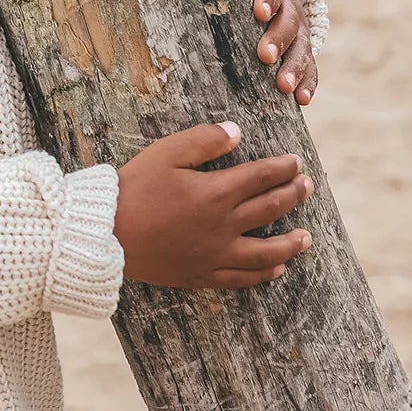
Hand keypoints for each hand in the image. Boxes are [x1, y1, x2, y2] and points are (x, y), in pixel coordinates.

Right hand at [114, 121, 313, 289]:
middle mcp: (223, 225)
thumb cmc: (132, 190)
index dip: (283, 167)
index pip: (262, 176)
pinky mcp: (202, 274)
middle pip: (270, 208)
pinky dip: (264, 274)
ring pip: (267, 251)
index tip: (295, 162)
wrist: (105, 234)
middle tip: (306, 186)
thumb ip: (202, 140)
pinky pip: (242, 278)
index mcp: (215, 192)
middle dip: (293, 195)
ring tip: (306, 236)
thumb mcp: (164, 154)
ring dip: (291, 243)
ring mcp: (215, 254)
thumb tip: (235, 132)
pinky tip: (276, 268)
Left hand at [236, 0, 318, 105]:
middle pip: (288, 24)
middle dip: (277, 40)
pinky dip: (307, 84)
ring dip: (293, 68)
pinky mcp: (303, 52)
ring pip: (300, 51)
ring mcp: (300, 32)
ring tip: (282, 87)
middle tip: (263, 55)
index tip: (257, 11)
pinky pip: (309, 69)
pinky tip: (301, 100)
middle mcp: (291, 8)